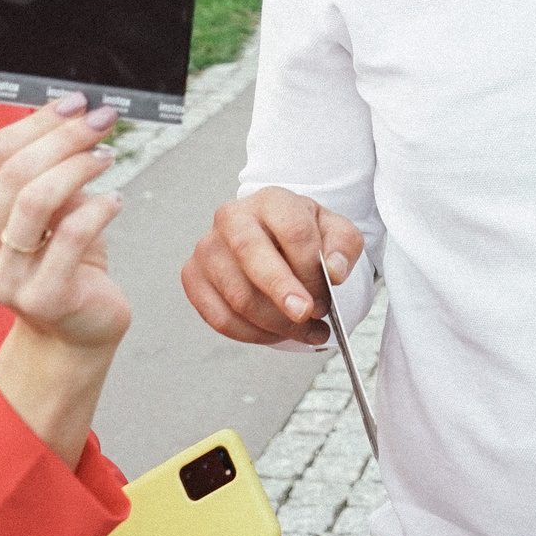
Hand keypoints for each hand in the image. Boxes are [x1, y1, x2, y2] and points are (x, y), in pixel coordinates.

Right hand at [0, 95, 128, 349]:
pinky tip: (115, 199)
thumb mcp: (44, 206)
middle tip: (101, 120)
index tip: (75, 103)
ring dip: (79, 168)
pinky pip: (71, 237)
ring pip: (36, 200)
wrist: (76, 327)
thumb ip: (43, 164)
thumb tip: (71, 108)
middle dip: (63, 138)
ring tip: (106, 157)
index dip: (37, 123)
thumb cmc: (60, 257)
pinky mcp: (43, 300)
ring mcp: (2, 281)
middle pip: (14, 173)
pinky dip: (98, 208)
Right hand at [183, 186, 363, 345]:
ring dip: (275, 322)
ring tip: (302, 329)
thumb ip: (343, 247)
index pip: (293, 231)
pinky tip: (275, 333)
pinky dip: (252, 334)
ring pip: (238, 295)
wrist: (271, 241)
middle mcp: (232, 218)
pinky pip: (220, 318)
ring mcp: (207, 247)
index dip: (311, 268)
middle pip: (252, 254)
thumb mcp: (334, 233)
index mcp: (271, 200)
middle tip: (306, 315)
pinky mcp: (192, 276)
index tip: (328, 294)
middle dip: (282, 291)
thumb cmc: (302, 237)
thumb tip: (334, 270)